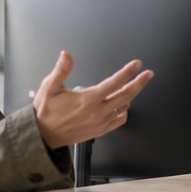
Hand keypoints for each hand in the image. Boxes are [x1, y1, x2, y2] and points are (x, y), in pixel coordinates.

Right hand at [33, 51, 154, 148]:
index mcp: (87, 99)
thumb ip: (60, 70)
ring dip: (131, 96)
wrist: (42, 136)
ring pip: (124, 108)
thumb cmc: (45, 112)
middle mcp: (97, 112)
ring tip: (134, 86)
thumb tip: (67, 55)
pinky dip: (124, 111)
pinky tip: (123, 105)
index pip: (114, 83)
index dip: (127, 72)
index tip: (137, 64)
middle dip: (139, 83)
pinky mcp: (100, 131)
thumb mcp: (48, 87)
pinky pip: (119, 121)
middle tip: (148, 74)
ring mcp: (100, 123)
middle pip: (126, 95)